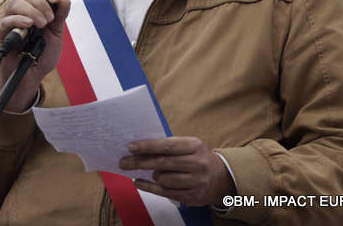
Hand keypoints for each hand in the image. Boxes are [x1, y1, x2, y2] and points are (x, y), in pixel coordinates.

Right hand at [0, 0, 70, 111]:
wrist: (32, 75)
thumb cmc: (40, 53)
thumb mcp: (56, 34)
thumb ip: (60, 17)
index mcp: (32, 6)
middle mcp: (19, 10)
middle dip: (40, 1)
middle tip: (49, 18)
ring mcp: (9, 21)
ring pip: (14, 3)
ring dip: (32, 11)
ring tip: (42, 25)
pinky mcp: (2, 34)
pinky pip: (6, 21)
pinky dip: (19, 20)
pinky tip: (29, 25)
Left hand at [119, 137, 234, 206]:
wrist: (220, 178)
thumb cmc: (195, 158)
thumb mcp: (187, 146)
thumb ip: (167, 146)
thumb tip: (139, 148)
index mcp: (195, 146)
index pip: (167, 146)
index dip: (147, 146)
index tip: (130, 147)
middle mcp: (198, 163)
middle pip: (163, 163)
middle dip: (140, 162)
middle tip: (123, 162)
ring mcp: (197, 181)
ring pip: (164, 179)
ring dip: (151, 175)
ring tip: (147, 172)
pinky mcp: (193, 196)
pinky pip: (165, 192)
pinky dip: (149, 187)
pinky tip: (138, 182)